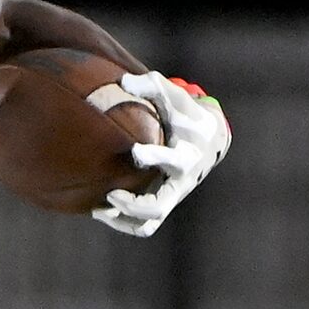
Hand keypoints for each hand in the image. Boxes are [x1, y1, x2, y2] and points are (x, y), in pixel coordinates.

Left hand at [94, 73, 230, 238]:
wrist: (209, 139)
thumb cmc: (185, 113)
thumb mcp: (174, 97)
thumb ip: (151, 86)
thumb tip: (122, 83)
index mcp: (187, 153)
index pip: (174, 161)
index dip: (154, 158)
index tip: (135, 152)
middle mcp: (181, 180)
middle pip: (160, 205)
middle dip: (134, 205)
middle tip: (111, 194)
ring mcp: (173, 195)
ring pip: (150, 222)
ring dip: (124, 219)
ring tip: (100, 209)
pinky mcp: (164, 204)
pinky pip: (144, 225)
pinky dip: (124, 223)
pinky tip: (101, 210)